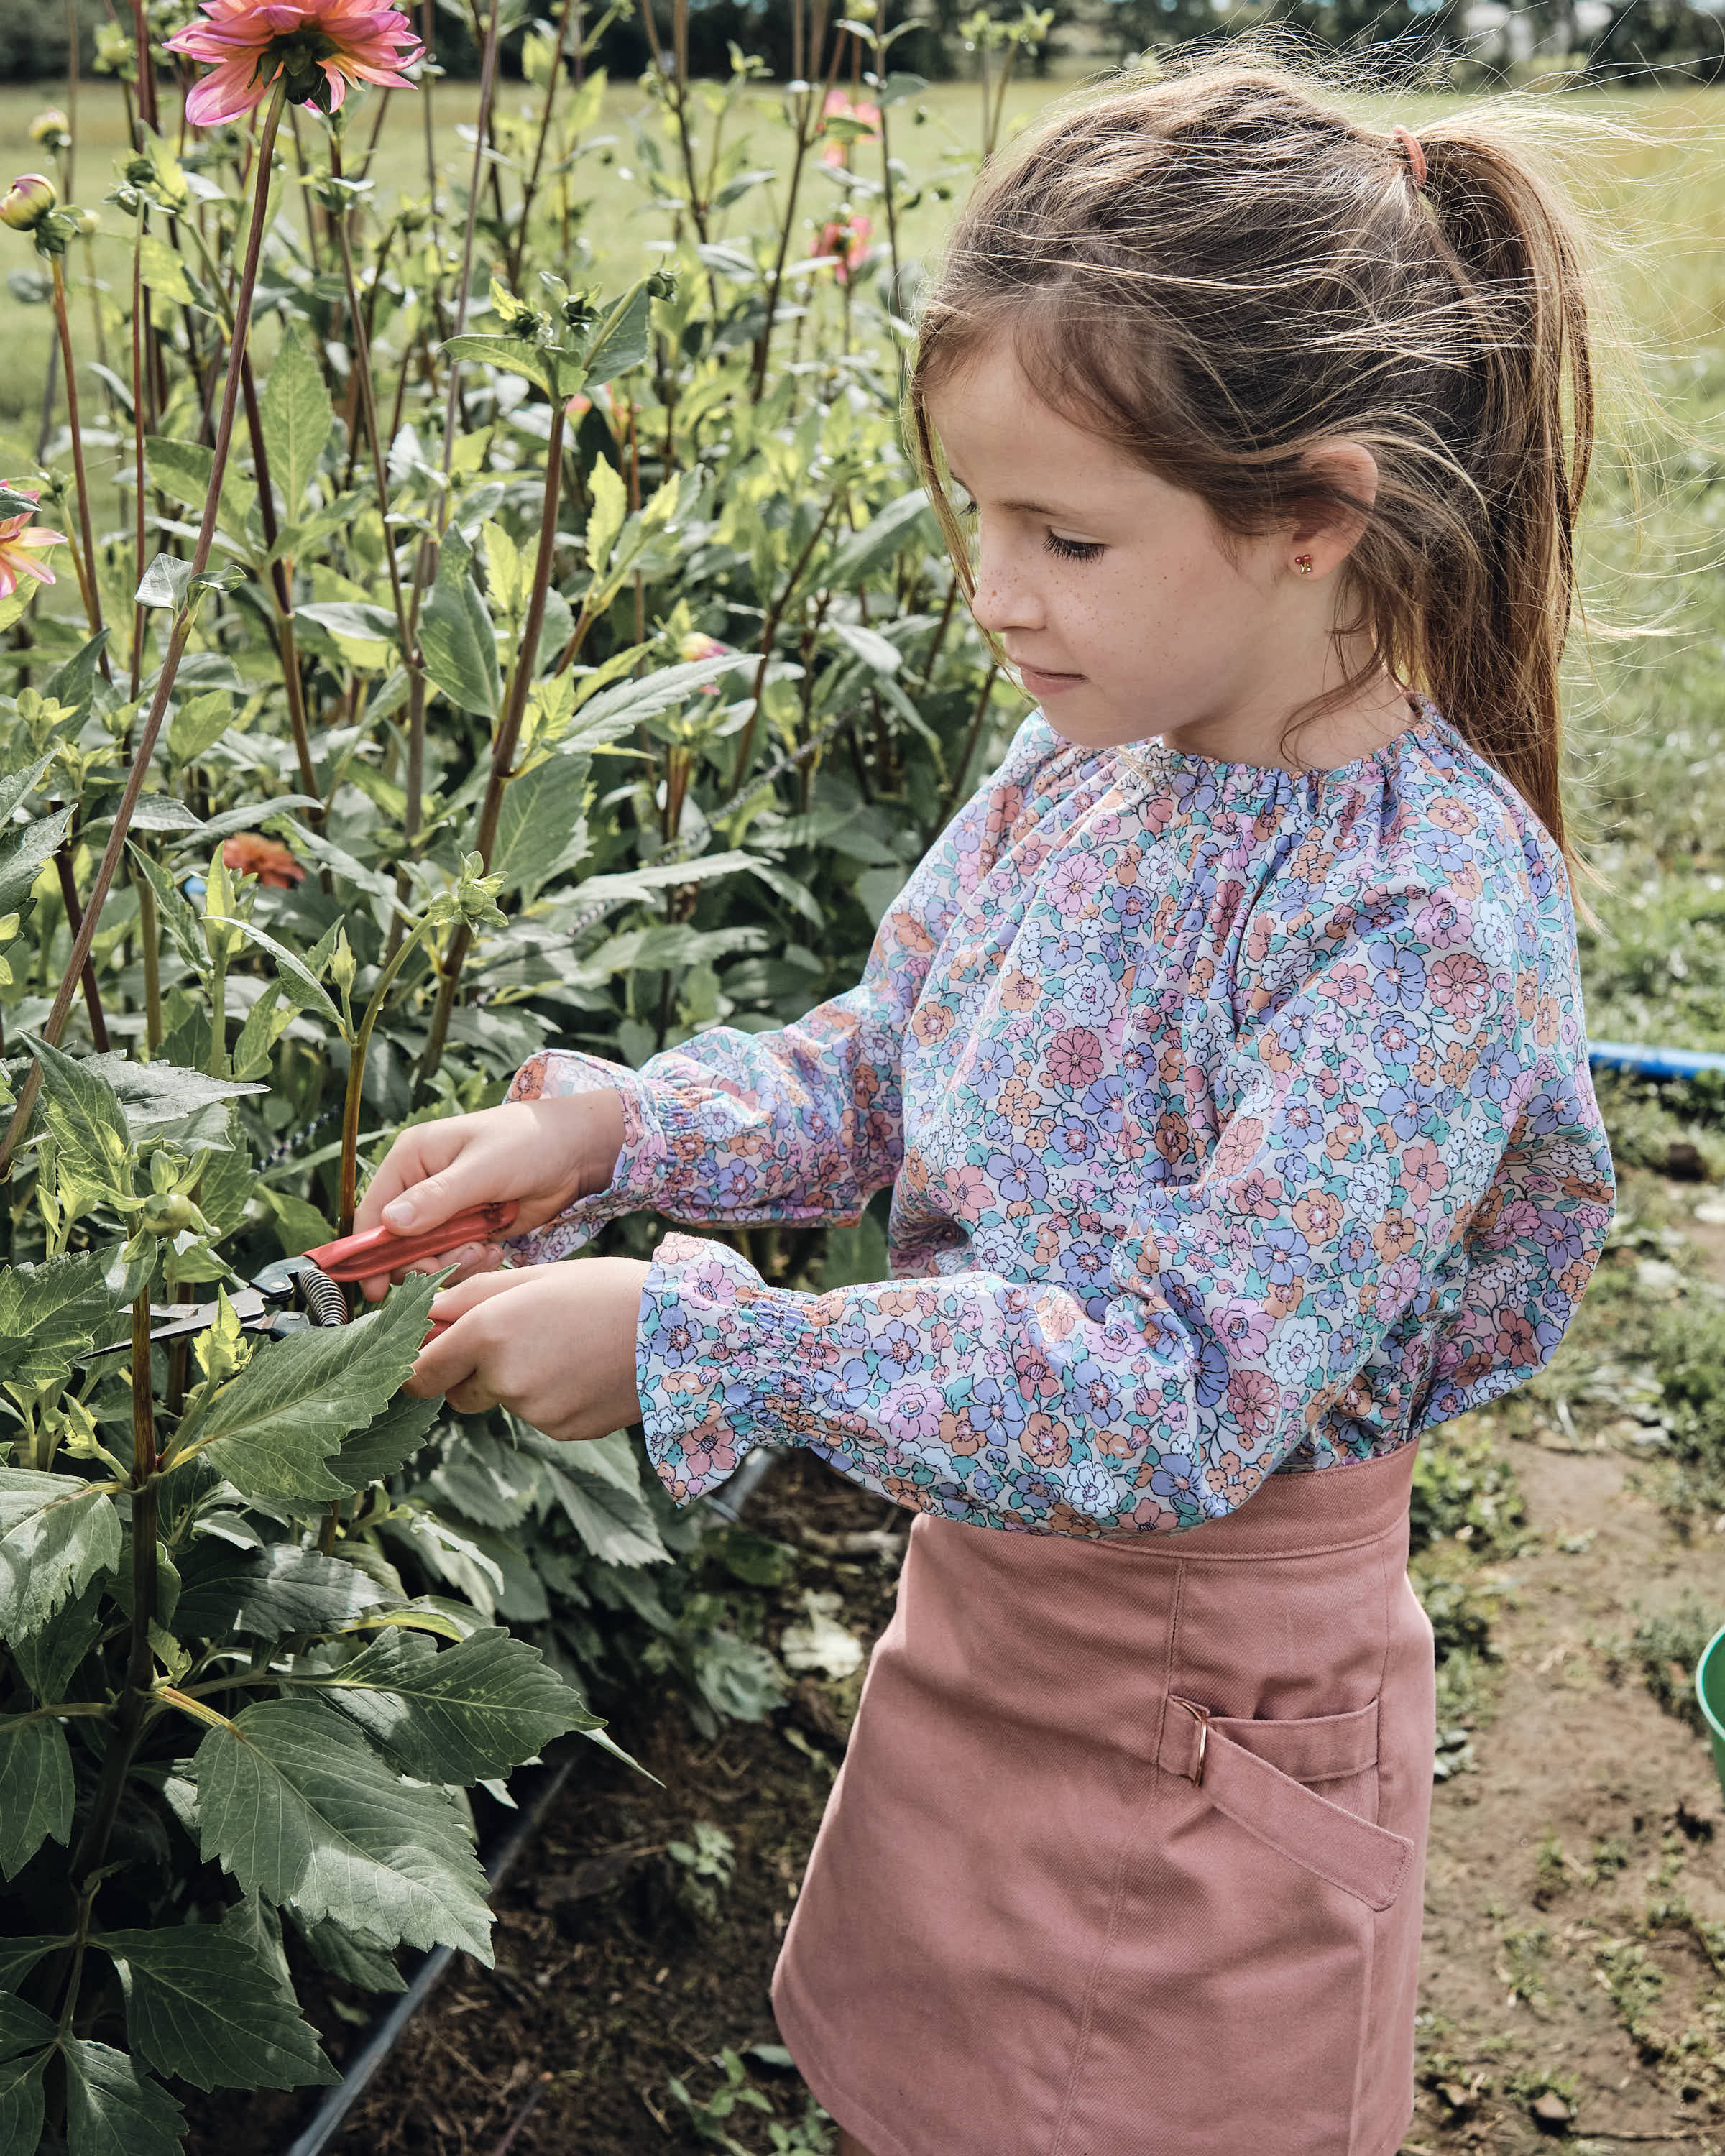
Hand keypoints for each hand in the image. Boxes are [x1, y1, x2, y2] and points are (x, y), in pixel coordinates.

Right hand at [351, 1092, 625, 1300]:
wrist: (576, 1153)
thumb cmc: (529, 1143)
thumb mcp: (483, 1168)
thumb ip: (438, 1198)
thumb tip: (388, 1224)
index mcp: (412, 1160)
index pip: (373, 1212)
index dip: (370, 1252)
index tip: (377, 1288)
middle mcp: (421, 1187)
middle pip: (398, 1245)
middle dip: (425, 1260)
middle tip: (461, 1256)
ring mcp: (445, 1211)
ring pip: (427, 1258)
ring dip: (453, 1263)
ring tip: (483, 1249)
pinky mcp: (468, 1230)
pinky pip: (454, 1261)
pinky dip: (471, 1263)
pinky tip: (495, 1248)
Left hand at [405, 1259, 650, 1441]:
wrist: (678, 1330)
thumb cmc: (604, 1290)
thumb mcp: (534, 1276)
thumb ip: (470, 1296)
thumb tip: (424, 1313)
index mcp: (487, 1332)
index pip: (420, 1371)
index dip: (418, 1365)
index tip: (427, 1356)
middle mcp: (503, 1378)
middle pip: (455, 1392)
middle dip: (468, 1373)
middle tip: (512, 1341)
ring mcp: (533, 1411)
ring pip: (501, 1401)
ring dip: (514, 1382)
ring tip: (563, 1348)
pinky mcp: (561, 1430)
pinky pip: (538, 1415)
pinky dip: (550, 1396)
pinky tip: (583, 1369)